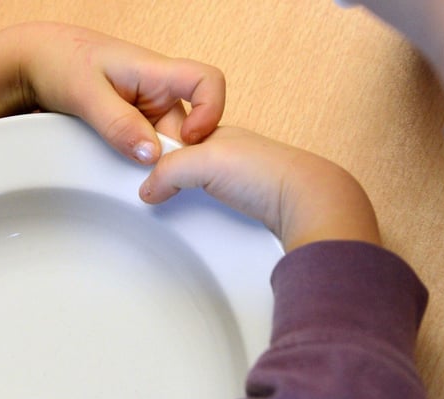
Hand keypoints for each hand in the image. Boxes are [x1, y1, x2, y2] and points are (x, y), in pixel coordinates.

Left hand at [0, 22, 224, 163]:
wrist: (34, 61)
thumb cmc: (60, 62)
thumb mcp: (86, 95)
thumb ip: (118, 124)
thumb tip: (151, 156)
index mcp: (155, 71)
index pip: (207, 82)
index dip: (210, 112)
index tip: (188, 141)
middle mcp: (158, 90)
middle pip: (188, 126)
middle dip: (174, 154)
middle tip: (149, 180)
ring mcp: (146, 108)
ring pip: (166, 141)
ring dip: (153, 162)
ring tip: (130, 177)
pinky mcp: (133, 123)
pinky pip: (146, 146)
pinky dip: (137, 160)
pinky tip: (120, 171)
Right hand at [138, 126, 380, 251]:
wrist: (307, 202)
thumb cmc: (264, 171)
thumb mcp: (204, 159)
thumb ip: (169, 170)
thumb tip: (147, 190)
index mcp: (216, 135)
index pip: (173, 137)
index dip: (154, 149)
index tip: (136, 165)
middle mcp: (228, 155)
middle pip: (186, 162)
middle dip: (167, 172)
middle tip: (150, 189)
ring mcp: (240, 181)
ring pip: (201, 184)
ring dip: (186, 194)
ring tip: (168, 205)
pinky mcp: (249, 206)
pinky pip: (215, 205)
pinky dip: (202, 210)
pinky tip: (198, 219)